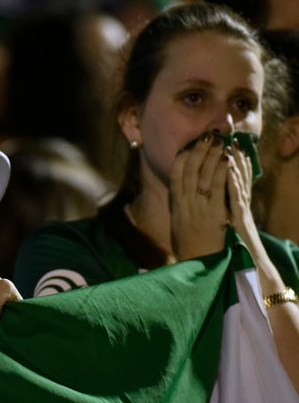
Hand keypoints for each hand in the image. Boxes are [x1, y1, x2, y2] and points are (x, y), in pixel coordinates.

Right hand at [170, 132, 229, 258]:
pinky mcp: (215, 214)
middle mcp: (185, 203)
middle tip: (208, 137)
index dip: (182, 157)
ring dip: (212, 157)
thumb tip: (181, 190)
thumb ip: (179, 205)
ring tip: (220, 143)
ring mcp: (199, 207)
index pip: (175, 175)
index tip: (189, 145)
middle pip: (190, 170)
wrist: (196, 265)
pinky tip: (227, 162)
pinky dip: (222, 173)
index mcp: (176, 205)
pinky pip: (218, 188)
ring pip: (204, 175)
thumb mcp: (177, 223)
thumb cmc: (187, 246)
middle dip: (199, 151)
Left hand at [225, 139, 256, 240]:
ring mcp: (241, 211)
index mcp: (236, 206)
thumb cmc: (236, 247)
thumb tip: (220, 199)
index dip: (235, 164)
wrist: (251, 265)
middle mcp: (240, 206)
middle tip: (231, 139)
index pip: (236, 180)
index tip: (230, 147)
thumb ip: (227, 211)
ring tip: (231, 147)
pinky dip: (232, 182)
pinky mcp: (239, 219)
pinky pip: (235, 197)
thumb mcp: (229, 224)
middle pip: (239, 177)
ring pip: (238, 183)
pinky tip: (228, 169)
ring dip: (236, 164)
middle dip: (236, 158)